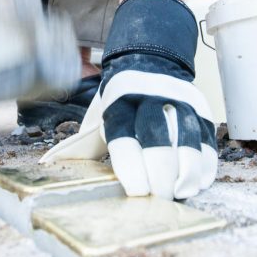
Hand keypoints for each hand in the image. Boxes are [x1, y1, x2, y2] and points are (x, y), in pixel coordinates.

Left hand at [100, 0, 216, 199]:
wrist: (151, 58)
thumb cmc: (120, 99)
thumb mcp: (98, 113)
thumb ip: (82, 142)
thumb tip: (49, 163)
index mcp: (120, 103)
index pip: (124, 137)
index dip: (132, 167)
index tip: (137, 191)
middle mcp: (151, 100)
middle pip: (159, 139)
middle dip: (161, 174)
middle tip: (159, 197)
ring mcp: (180, 104)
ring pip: (189, 140)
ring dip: (187, 172)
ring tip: (181, 192)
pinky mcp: (201, 110)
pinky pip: (208, 139)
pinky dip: (206, 164)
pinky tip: (198, 182)